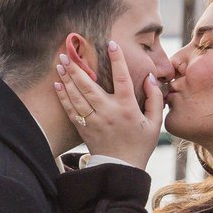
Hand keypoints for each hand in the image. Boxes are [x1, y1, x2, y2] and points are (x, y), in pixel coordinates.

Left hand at [53, 41, 164, 167]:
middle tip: (67, 52)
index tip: (111, 43)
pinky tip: (57, 84)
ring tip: (60, 63)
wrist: (121, 168)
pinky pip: (70, 109)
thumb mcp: (155, 123)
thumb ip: (154, 99)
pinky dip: (62, 96)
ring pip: (76, 96)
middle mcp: (108, 112)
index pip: (123, 78)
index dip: (117, 60)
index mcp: (127, 108)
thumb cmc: (140, 144)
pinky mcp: (83, 128)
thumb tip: (151, 78)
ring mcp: (93, 120)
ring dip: (67, 78)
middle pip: (89, 85)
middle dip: (77, 67)